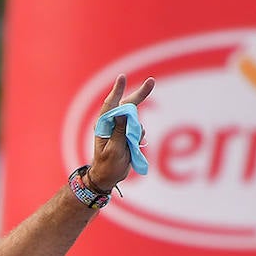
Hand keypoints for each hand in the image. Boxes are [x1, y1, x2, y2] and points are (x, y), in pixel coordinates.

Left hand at [87, 75, 154, 192]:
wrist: (109, 178)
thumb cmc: (107, 165)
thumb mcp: (114, 150)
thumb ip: (119, 131)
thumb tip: (123, 113)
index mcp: (104, 126)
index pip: (110, 105)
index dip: (117, 90)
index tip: (122, 77)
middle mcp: (111, 124)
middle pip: (126, 106)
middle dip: (139, 95)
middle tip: (151, 82)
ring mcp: (120, 129)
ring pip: (135, 120)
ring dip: (137, 131)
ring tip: (130, 146)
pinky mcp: (127, 135)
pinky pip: (138, 130)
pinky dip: (139, 137)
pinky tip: (134, 147)